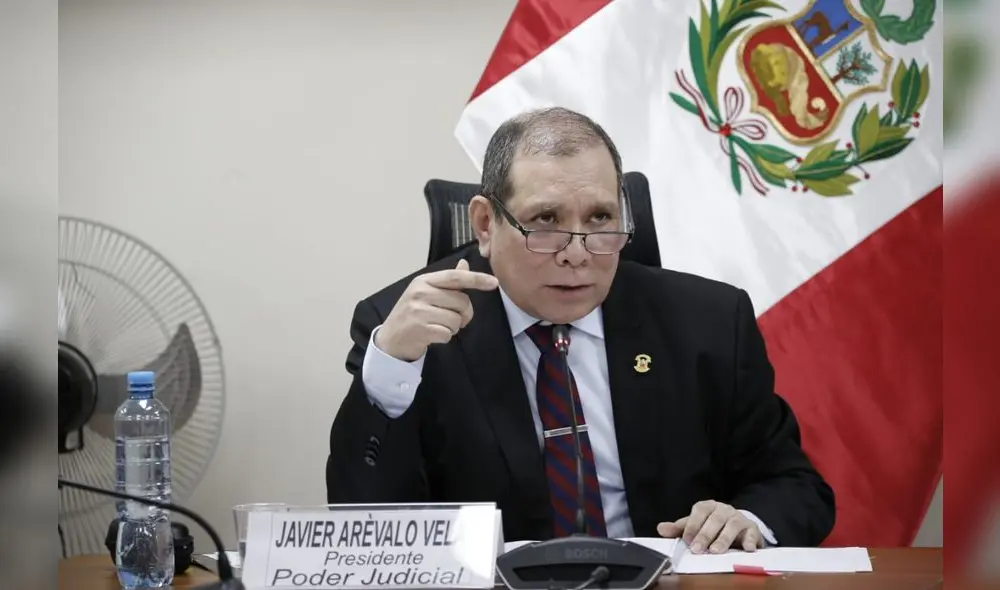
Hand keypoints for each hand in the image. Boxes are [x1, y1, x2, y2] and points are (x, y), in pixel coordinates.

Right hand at [375, 258, 498, 360]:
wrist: (390, 339)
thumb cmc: (412, 314)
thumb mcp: (427, 293)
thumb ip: (448, 281)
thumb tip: (464, 264)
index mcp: (424, 281)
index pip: (455, 277)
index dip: (476, 279)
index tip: (494, 282)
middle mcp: (420, 293)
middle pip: (461, 301)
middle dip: (462, 314)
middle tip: (449, 318)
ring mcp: (419, 311)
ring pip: (456, 319)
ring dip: (452, 327)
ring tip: (437, 326)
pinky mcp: (420, 329)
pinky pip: (448, 333)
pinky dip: (444, 337)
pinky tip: (432, 335)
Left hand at [656, 500, 762, 553]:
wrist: (739, 526)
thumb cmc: (712, 526)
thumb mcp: (695, 525)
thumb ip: (679, 528)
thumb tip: (660, 529)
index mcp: (708, 506)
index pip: (700, 510)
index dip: (693, 524)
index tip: (686, 539)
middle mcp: (724, 509)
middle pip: (715, 519)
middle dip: (705, 535)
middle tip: (697, 549)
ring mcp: (739, 518)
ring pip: (732, 526)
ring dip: (724, 539)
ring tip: (716, 551)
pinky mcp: (752, 529)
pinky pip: (752, 533)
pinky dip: (750, 540)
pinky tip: (747, 548)